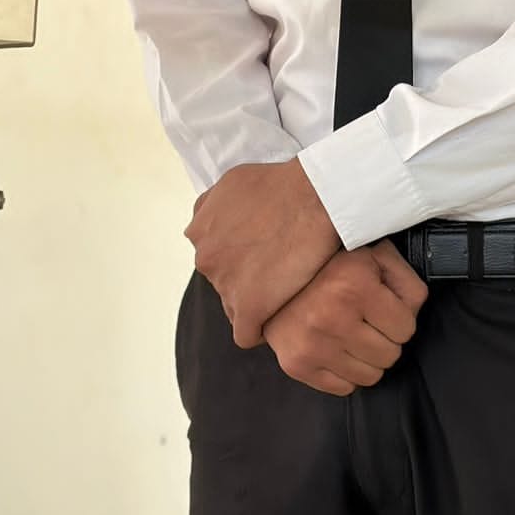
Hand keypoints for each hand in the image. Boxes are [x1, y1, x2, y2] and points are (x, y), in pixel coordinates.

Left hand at [185, 159, 340, 347]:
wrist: (314, 198)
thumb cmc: (280, 184)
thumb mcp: (232, 180)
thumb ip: (212, 205)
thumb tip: (205, 222)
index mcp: (200, 231)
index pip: (212, 256)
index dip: (237, 256)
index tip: (259, 253)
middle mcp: (206, 259)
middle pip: (223, 281)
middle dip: (245, 277)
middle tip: (276, 268)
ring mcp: (225, 285)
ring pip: (235, 306)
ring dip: (257, 300)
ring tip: (285, 287)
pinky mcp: (249, 308)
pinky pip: (246, 334)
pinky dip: (261, 328)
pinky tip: (279, 314)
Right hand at [263, 241, 428, 395]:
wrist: (273, 274)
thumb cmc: (334, 264)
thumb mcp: (376, 255)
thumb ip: (406, 282)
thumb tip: (414, 315)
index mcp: (354, 284)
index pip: (406, 328)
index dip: (399, 317)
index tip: (383, 306)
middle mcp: (331, 317)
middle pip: (390, 355)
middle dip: (385, 339)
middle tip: (367, 321)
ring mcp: (311, 345)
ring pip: (370, 377)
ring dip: (367, 358)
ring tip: (351, 333)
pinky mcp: (296, 365)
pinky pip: (344, 388)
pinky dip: (345, 372)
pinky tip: (335, 346)